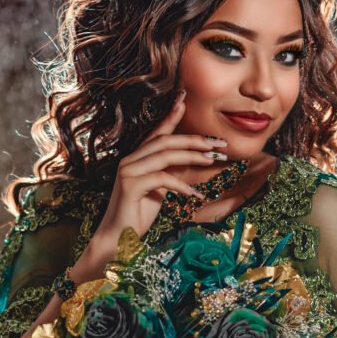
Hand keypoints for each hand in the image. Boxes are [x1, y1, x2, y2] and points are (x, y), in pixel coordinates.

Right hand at [73, 90, 226, 276]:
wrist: (118, 239)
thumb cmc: (138, 215)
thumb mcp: (160, 190)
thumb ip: (171, 172)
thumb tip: (193, 160)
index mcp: (136, 158)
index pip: (157, 133)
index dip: (171, 115)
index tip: (184, 98)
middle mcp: (130, 160)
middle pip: (166, 141)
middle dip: (195, 140)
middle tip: (219, 144)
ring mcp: (128, 171)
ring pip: (166, 155)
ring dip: (194, 156)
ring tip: (214, 161)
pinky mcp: (130, 186)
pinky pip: (162, 178)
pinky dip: (182, 186)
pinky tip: (195, 195)